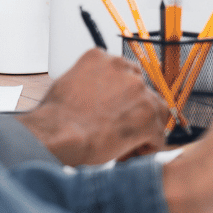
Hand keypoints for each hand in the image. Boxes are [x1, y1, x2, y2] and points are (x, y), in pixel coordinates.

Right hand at [18, 50, 168, 164]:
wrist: (56, 134)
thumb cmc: (54, 118)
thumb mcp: (67, 83)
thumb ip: (88, 82)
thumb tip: (95, 95)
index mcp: (102, 58)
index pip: (126, 72)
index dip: (122, 95)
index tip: (115, 109)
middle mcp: (124, 69)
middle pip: (142, 90)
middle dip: (134, 111)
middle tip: (118, 128)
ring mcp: (139, 90)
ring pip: (156, 111)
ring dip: (145, 128)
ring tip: (125, 144)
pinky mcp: (147, 114)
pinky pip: (159, 134)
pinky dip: (149, 146)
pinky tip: (130, 153)